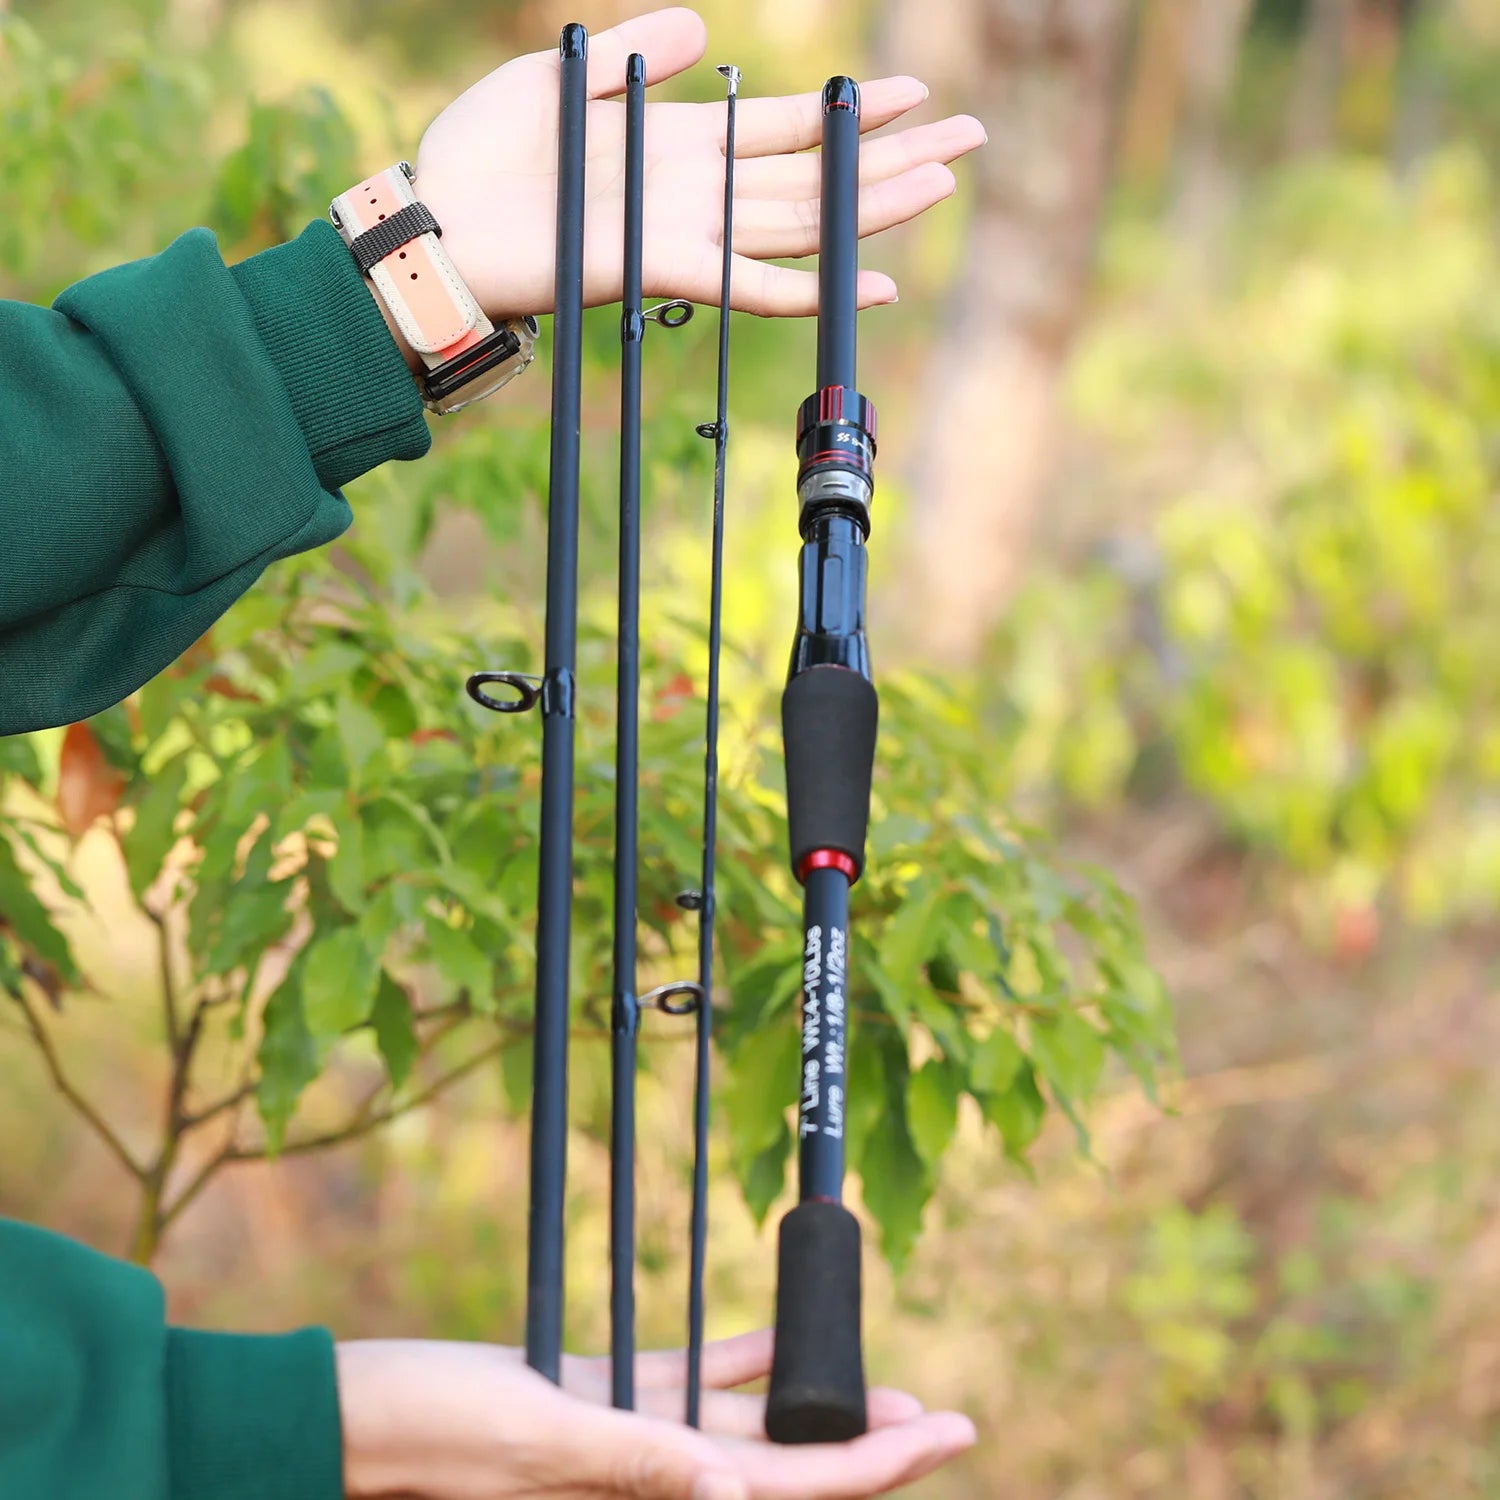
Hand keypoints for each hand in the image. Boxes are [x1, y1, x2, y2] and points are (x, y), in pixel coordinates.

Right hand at [336, 1328, 976, 1498]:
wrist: (368, 1416)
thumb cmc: (435, 1432)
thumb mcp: (535, 1437)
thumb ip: (633, 1461)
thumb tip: (732, 1494)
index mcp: (645, 1497)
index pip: (788, 1491)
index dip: (877, 1463)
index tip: (951, 1430)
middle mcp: (652, 1479)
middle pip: (789, 1467)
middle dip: (870, 1444)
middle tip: (946, 1414)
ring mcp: (631, 1440)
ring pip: (751, 1429)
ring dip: (819, 1407)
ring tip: (887, 1384)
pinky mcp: (604, 1400)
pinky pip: (694, 1385)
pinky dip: (746, 1364)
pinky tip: (784, 1343)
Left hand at [408, 6, 984, 321]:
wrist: (440, 224)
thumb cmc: (484, 153)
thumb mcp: (565, 70)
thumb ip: (640, 52)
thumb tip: (703, 26)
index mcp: (679, 141)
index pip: (783, 126)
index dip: (848, 112)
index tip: (912, 93)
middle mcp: (699, 190)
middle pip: (816, 174)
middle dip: (893, 156)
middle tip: (968, 136)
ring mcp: (692, 233)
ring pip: (806, 219)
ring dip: (879, 203)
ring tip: (947, 179)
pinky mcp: (672, 270)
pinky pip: (760, 283)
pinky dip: (817, 284)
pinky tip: (877, 280)